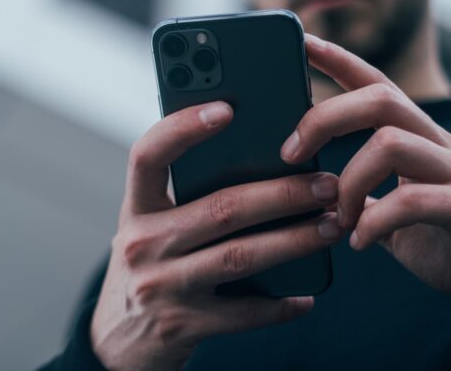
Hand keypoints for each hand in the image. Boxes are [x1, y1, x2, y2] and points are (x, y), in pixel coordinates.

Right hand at [90, 101, 342, 369]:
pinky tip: (307, 295)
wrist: (118, 342)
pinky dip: (280, 304)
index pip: (148, 155)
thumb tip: (263, 158)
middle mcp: (141, 244)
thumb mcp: (152, 226)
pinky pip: (243, 312)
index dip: (183, 128)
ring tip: (331, 225)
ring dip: (294, 240)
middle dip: (282, 193)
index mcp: (135, 208)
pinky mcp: (182, 325)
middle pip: (220, 207)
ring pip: (240, 255)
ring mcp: (161, 287)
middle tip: (326, 183)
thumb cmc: (149, 267)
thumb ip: (186, 196)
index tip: (227, 108)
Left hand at [281, 34, 450, 335]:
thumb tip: (318, 192)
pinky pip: (414, 200)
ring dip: (348, 182)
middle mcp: (443, 147)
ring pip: (391, 143)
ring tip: (337, 218)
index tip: (301, 41)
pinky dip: (375, 221)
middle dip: (325, 118)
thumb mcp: (398, 219)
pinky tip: (360, 243)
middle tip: (289, 153)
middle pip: (380, 99)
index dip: (340, 60)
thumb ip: (366, 199)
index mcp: (422, 142)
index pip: (377, 85)